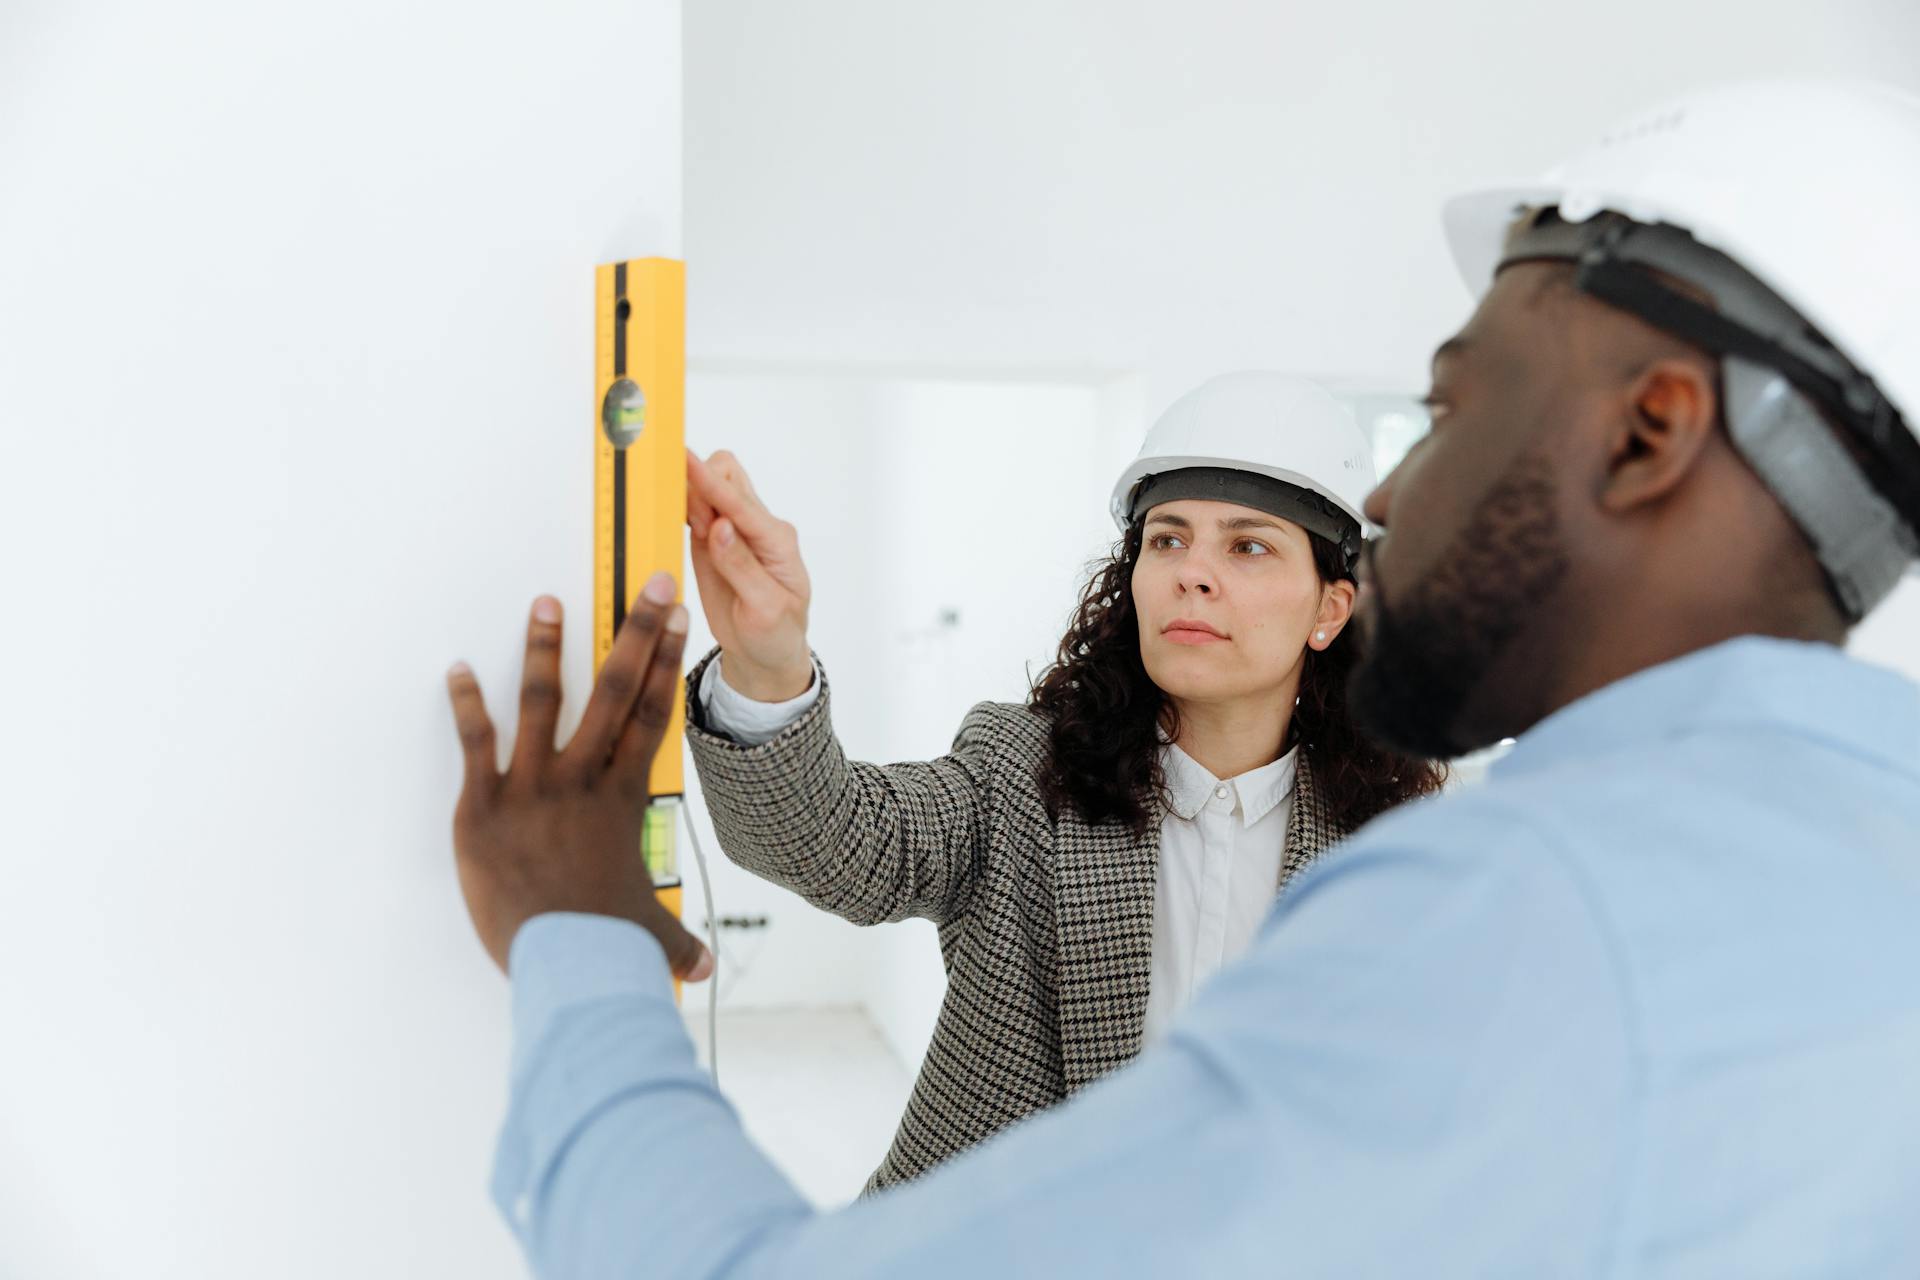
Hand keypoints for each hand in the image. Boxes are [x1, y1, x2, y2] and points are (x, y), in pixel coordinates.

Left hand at [445, 574, 713, 978]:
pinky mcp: (484, 806)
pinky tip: (456, 668)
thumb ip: (675, 945)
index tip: (678, 620)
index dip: (667, 662)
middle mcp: (583, 779)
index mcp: (624, 798)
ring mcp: (533, 787)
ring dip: (545, 648)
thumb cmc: (608, 946)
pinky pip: (475, 743)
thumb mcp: (650, 937)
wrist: (567, 961)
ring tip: (546, 602)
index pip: (651, 714)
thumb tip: (701, 971)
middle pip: (614, 690)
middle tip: (650, 584)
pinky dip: (465, 704)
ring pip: (542, 701)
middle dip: (635, 632)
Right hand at [685, 449, 813, 700]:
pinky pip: (694, 507)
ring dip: (692, 497)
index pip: (741, 504)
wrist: (767, 653)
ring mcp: (734, 529)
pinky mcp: (712, 538)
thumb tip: (720, 526)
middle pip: (729, 476)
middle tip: (695, 527)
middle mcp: (758, 527)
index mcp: (778, 541)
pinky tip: (682, 525)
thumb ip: (742, 567)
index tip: (685, 460)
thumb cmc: (775, 633)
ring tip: (694, 535)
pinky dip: (682, 507)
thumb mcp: (765, 609)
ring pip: (710, 485)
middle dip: (702, 486)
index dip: (711, 483)